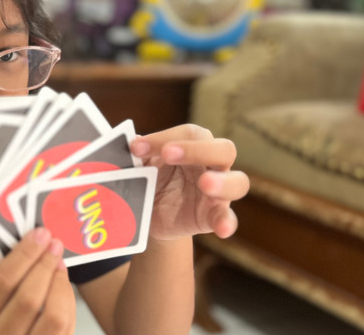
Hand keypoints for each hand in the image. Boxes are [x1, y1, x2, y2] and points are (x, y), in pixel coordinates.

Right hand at [0, 228, 74, 334]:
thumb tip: (30, 246)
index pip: (2, 282)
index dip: (24, 255)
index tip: (38, 235)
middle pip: (29, 298)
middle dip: (45, 265)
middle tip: (54, 245)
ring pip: (53, 316)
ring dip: (60, 284)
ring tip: (59, 265)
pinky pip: (66, 328)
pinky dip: (68, 303)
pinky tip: (63, 288)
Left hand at [130, 124, 249, 240]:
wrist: (149, 213)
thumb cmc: (149, 178)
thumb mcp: (141, 165)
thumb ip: (137, 154)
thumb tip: (126, 142)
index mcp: (194, 145)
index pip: (190, 133)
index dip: (164, 137)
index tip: (137, 147)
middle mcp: (212, 165)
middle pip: (224, 149)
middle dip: (197, 150)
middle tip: (168, 155)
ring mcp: (217, 192)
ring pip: (238, 182)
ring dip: (222, 182)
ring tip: (205, 184)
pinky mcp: (214, 216)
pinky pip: (228, 218)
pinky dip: (227, 222)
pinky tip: (222, 229)